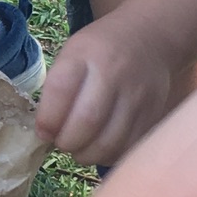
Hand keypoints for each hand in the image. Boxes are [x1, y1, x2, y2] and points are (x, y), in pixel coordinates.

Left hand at [36, 19, 176, 166]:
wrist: (149, 40)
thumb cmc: (99, 51)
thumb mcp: (72, 54)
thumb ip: (56, 89)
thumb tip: (46, 134)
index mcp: (86, 54)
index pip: (61, 90)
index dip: (47, 119)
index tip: (43, 131)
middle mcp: (115, 74)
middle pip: (87, 121)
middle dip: (67, 142)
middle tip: (62, 142)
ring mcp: (137, 96)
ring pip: (109, 142)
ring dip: (86, 154)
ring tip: (79, 147)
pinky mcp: (153, 115)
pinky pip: (126, 148)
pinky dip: (107, 156)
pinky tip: (100, 147)